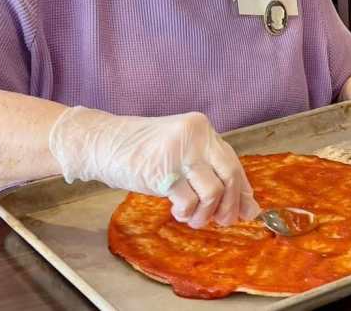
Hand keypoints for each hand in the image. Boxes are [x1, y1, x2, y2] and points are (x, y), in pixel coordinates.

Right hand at [48, 107, 258, 228]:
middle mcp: (196, 136)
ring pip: (213, 192)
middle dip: (230, 205)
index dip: (242, 190)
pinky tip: (177, 211)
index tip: (247, 210)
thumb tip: (243, 204)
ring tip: (191, 217)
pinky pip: (189, 201)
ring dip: (204, 213)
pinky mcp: (163, 171)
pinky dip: (186, 213)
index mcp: (202, 128)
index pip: (233, 162)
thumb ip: (208, 170)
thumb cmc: (141, 150)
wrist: (103, 142)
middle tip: (221, 220)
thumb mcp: (180, 152)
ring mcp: (180, 152)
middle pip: (230, 176)